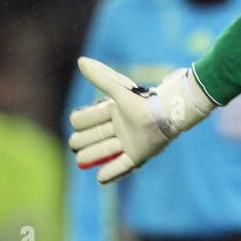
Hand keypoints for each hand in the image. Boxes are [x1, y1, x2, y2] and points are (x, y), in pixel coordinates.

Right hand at [68, 58, 214, 183]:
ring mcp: (128, 142)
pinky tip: (100, 179)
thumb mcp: (118, 89)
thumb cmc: (142, 100)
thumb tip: (80, 61)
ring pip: (104, 151)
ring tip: (79, 161)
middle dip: (81, 141)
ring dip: (90, 156)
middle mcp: (119, 127)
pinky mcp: (138, 155)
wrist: (166, 114)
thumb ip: (100, 76)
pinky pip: (122, 167)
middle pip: (93, 137)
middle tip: (75, 144)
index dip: (80, 121)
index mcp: (113, 112)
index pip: (87, 119)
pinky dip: (111, 173)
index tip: (77, 121)